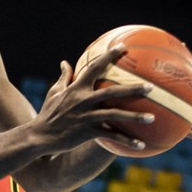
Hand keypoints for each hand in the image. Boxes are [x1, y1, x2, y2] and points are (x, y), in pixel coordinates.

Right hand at [35, 47, 156, 153]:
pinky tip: (141, 144)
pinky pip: (110, 136)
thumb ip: (64, 77)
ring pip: (115, 115)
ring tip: (152, 118)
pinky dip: (126, 141)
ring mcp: (86, 117)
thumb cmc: (48, 114)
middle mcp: (83, 100)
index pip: (94, 68)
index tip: (123, 47)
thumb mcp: (54, 93)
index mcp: (76, 89)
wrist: (39, 136)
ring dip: (135, 117)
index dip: (109, 56)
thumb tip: (64, 62)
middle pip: (112, 91)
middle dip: (132, 88)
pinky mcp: (87, 133)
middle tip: (151, 87)